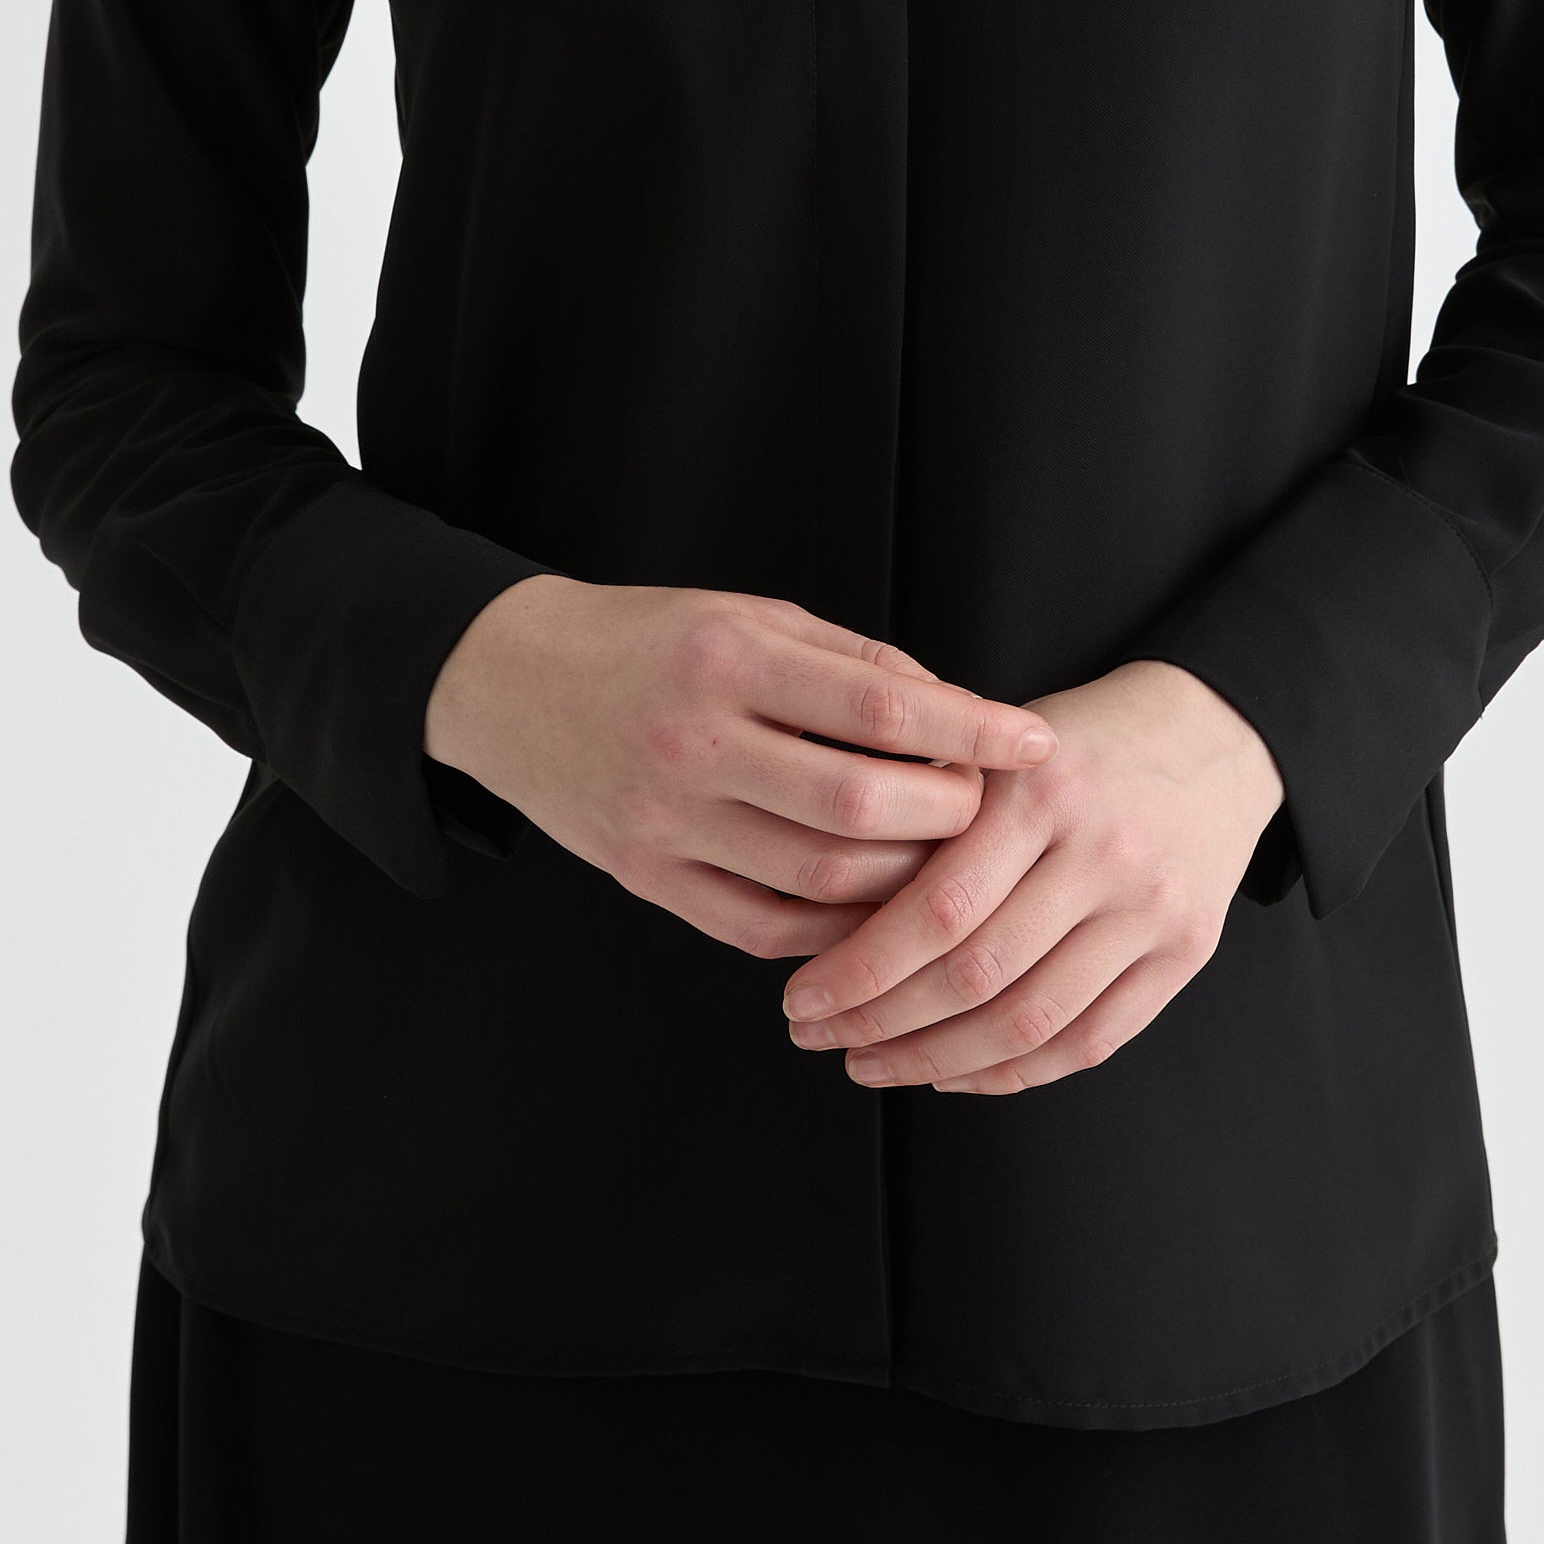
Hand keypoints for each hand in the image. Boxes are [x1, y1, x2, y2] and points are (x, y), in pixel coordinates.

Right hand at [424, 576, 1057, 962]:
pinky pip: (761, 927)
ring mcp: (668, 820)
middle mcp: (697, 743)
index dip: (970, 728)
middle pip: (857, 805)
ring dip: (898, 882)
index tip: (1032, 741)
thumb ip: (847, 661)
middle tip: (985, 810)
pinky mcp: (647, 878)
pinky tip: (868, 908)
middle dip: (944, 816)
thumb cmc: (647, 640)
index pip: (880, 704)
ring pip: (817, 878)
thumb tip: (952, 709)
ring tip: (939, 863)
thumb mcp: (746, 615)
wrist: (512, 682)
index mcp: (731, 660)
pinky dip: (830, 927)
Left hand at [779, 660, 1283, 1095]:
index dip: (862, 968)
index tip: (801, 998)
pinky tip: (952, 1072)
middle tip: (817, 1036)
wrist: (1213, 734)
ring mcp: (1152, 908)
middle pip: (979, 975)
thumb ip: (934, 814)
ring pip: (1031, 1023)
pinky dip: (1012, 1074)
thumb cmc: (1081, 741)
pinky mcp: (1187, 952)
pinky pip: (1090, 1041)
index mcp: (1043, 789)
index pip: (940, 906)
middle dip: (883, 1023)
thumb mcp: (1002, 742)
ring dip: (936, 1060)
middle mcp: (1105, 851)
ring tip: (870, 1064)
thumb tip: (824, 912)